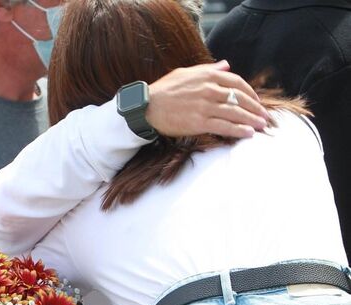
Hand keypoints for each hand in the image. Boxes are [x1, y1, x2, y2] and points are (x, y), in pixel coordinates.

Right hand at [147, 61, 268, 138]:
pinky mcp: (199, 122)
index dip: (250, 93)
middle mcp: (210, 89)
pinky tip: (248, 133)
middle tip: (264, 116)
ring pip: (236, 113)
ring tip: (261, 126)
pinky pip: (225, 126)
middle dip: (255, 108)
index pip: (237, 83)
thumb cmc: (164, 90)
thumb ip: (209, 69)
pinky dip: (239, 130)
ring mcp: (205, 106)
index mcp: (208, 75)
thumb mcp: (186, 72)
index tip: (256, 101)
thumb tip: (226, 65)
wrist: (146, 106)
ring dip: (252, 120)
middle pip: (240, 98)